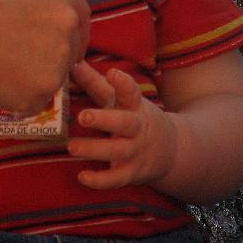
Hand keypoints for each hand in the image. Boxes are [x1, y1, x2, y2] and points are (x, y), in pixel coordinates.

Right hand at [0, 0, 89, 112]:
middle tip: (16, 63)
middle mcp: (64, 24)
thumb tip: (14, 16)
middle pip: (69, 50)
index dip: (68, 32)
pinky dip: (12, 101)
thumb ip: (20, 4)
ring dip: (28, 81)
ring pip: (50, 79)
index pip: (80, 16)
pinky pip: (31, 103)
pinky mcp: (38, 93)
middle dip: (48, 58)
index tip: (56, 42)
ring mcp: (55, 60)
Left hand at [67, 61, 176, 188]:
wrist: (171, 150)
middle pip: (125, 123)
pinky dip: (101, 180)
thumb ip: (95, 83)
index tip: (112, 73)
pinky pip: (117, 179)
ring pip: (118, 151)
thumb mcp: (119, 99)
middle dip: (104, 120)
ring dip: (95, 150)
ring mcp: (135, 151)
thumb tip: (71, 62)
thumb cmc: (133, 117)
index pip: (131, 92)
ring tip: (72, 147)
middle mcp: (137, 127)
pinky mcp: (132, 173)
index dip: (123, 83)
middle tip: (83, 116)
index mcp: (134, 105)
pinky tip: (82, 177)